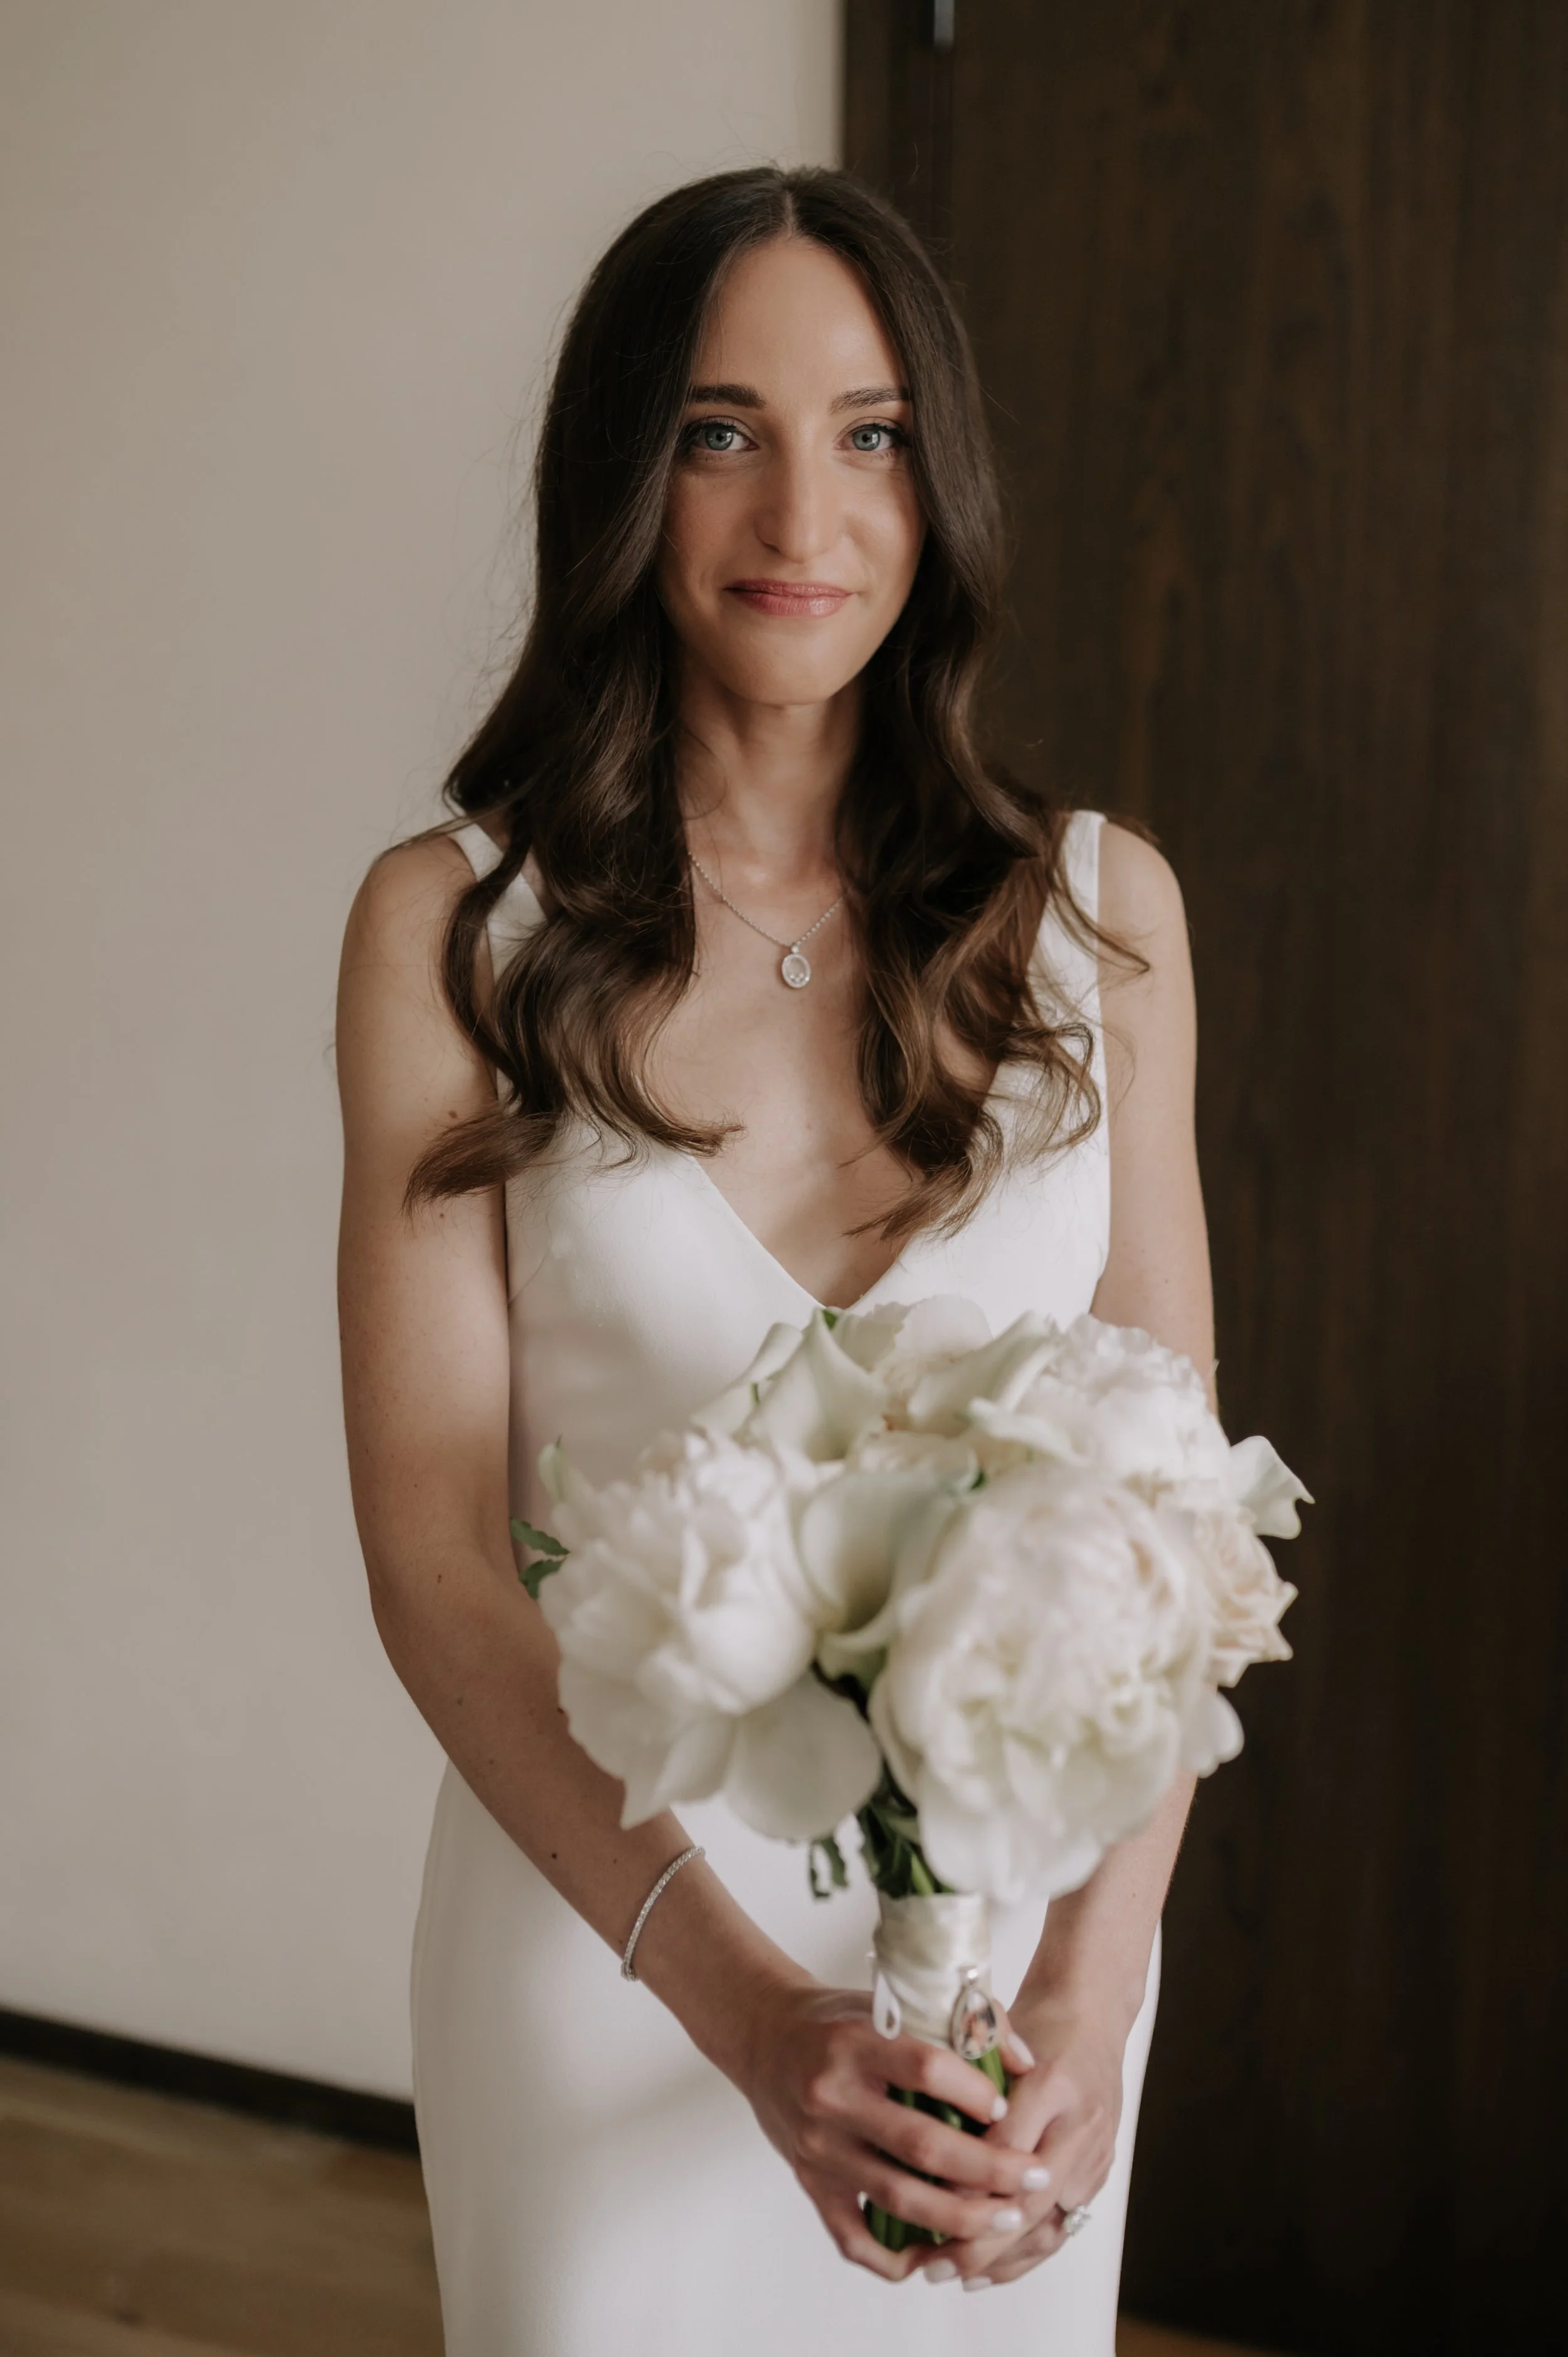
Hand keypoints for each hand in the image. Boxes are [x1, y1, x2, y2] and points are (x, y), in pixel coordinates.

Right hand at [739, 1980, 1055, 2281]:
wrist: (764, 2037)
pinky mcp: (810, 2184)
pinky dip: (896, 2259)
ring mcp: (819, 2148)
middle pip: (922, 2145)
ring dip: (961, 2217)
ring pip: (899, 2198)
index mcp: (855, 2043)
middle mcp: (832, 2097)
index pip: (925, 2069)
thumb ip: (959, 2023)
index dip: (974, 2092)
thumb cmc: (839, 2019)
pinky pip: (854, 2239)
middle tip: (1033, 2176)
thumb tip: (1026, 2062)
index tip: (1008, 2106)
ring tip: (1008, 2218)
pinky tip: (935, 2255)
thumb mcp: (891, 2002)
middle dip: (989, 2168)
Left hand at [914, 1995, 1125, 2289]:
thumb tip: (911, 2124)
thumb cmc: (1034, 2022)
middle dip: (978, 2238)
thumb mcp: (995, 2036)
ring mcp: (1096, 2153)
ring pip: (1048, 2226)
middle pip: (1030, 2199)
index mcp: (1052, 2081)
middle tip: (931, 2262)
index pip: (1005, 2145)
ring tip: (950, 2274)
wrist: (1094, 2013)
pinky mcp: (1100, 2172)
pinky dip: (1023, 2254)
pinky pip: (1062, 2228)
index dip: (962, 2180)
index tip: (919, 2203)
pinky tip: (986, 2271)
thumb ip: (962, 2075)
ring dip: (998, 2258)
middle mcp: (1080, 2123)